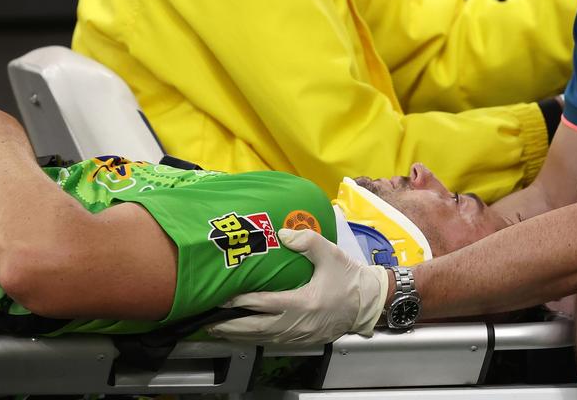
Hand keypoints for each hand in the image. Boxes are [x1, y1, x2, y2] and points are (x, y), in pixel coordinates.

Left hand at [208, 227, 388, 344]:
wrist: (368, 302)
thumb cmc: (348, 278)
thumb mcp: (331, 254)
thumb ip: (307, 241)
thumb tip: (282, 234)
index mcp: (303, 303)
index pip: (264, 304)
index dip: (241, 302)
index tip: (222, 297)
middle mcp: (298, 324)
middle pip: (256, 328)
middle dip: (230, 325)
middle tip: (208, 320)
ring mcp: (299, 335)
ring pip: (261, 338)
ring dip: (238, 335)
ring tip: (217, 328)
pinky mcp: (302, 340)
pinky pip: (271, 342)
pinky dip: (253, 339)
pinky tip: (241, 334)